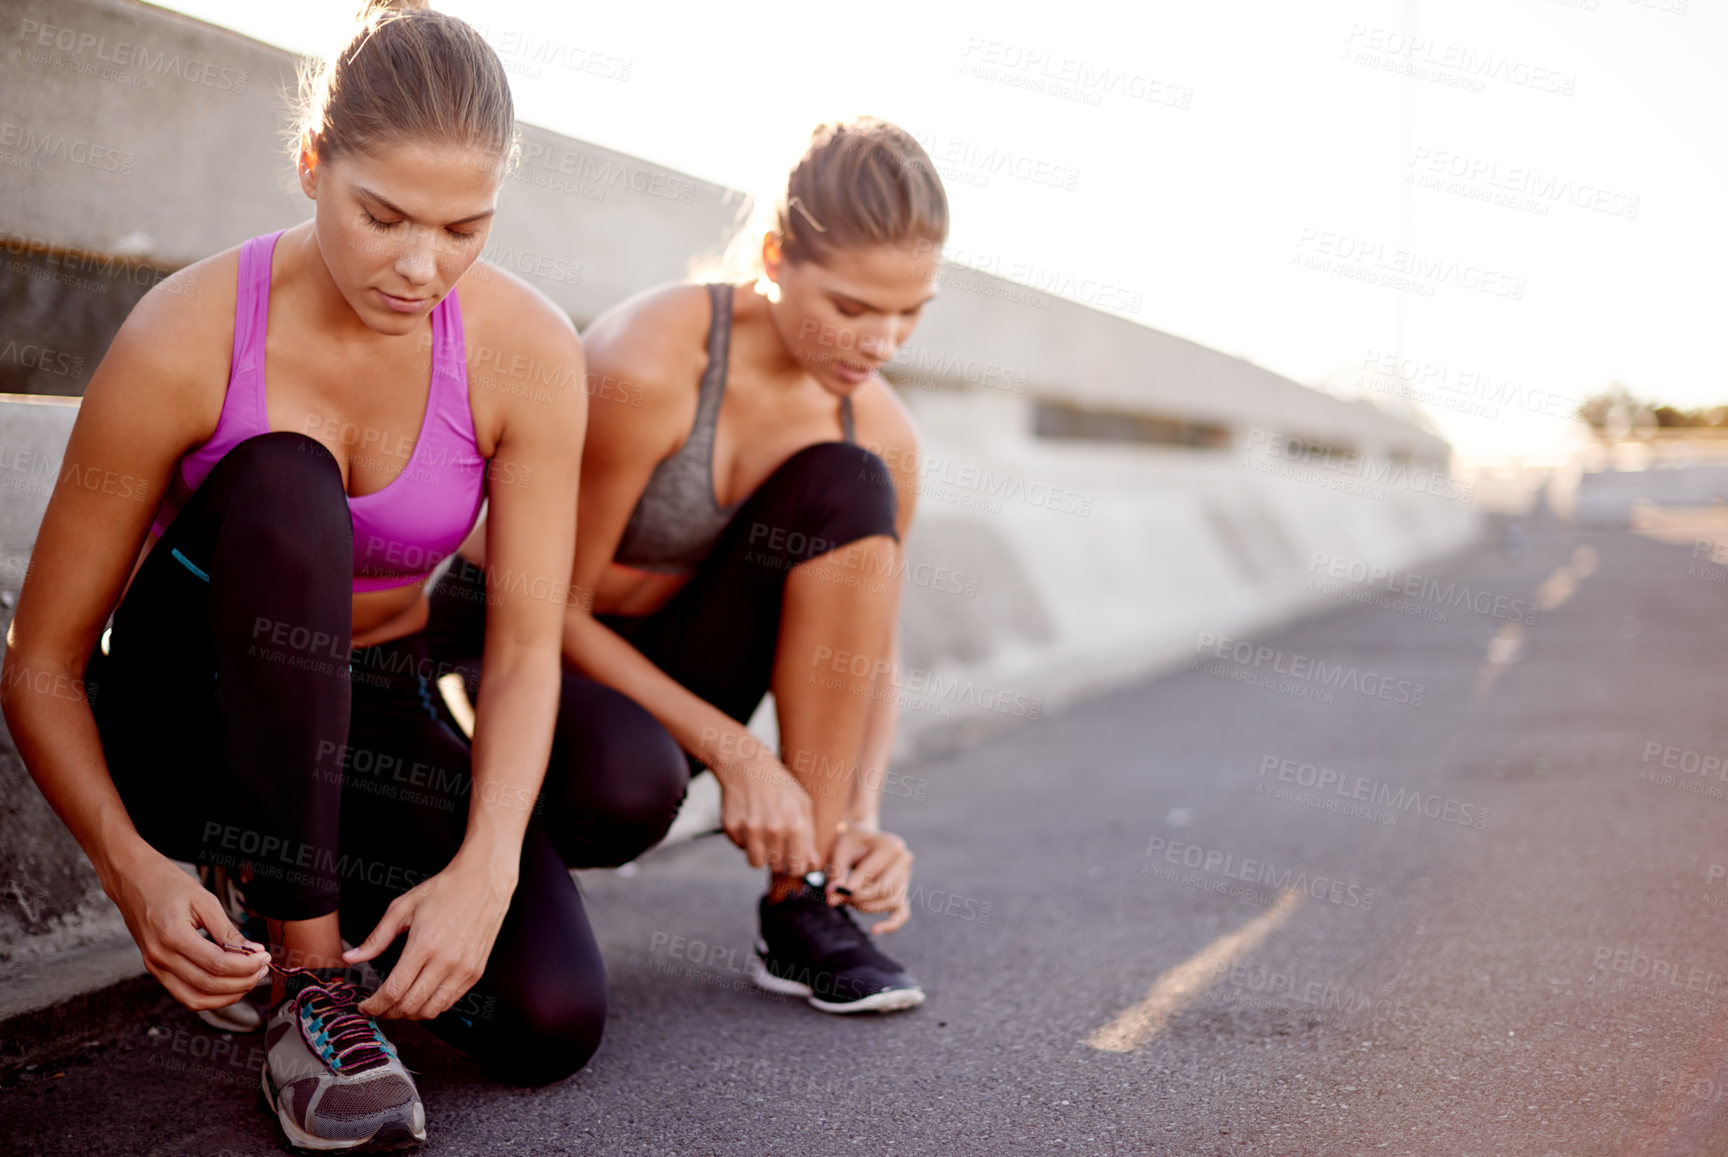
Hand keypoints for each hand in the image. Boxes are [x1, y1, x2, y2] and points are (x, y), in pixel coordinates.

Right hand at [105, 844, 270, 1010]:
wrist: (133, 881)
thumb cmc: (168, 885)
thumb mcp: (204, 900)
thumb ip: (228, 930)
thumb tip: (252, 951)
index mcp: (172, 935)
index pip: (217, 964)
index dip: (246, 965)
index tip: (265, 957)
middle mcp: (160, 957)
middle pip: (208, 985)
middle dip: (243, 981)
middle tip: (263, 968)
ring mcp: (154, 967)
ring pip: (195, 999)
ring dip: (227, 995)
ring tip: (250, 978)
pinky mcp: (155, 970)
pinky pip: (184, 994)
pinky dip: (209, 996)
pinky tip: (229, 983)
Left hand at [341, 855, 516, 1019]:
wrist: (484, 880)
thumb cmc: (444, 889)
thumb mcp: (402, 908)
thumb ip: (376, 938)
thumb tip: (350, 959)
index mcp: (424, 945)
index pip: (393, 991)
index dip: (374, 1005)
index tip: (364, 1006)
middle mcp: (446, 962)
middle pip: (410, 1006)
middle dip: (388, 1012)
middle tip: (377, 1007)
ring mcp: (464, 969)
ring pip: (431, 1011)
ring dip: (410, 1014)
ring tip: (398, 1005)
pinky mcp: (476, 972)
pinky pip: (450, 1002)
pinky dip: (431, 1006)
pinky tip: (421, 995)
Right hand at [708, 733, 818, 875]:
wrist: (747, 765)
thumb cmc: (778, 785)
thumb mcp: (802, 804)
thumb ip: (809, 837)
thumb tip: (812, 864)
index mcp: (795, 825)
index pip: (797, 866)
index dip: (795, 866)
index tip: (792, 860)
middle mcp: (773, 829)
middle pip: (776, 866)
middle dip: (777, 858)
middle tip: (775, 839)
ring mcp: (750, 829)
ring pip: (756, 862)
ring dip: (759, 852)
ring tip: (761, 831)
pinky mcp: (731, 827)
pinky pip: (740, 847)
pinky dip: (744, 839)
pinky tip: (748, 819)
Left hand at [827, 824, 913, 934]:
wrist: (862, 838)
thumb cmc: (850, 842)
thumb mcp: (840, 850)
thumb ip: (836, 873)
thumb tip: (832, 899)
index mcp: (891, 845)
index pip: (870, 873)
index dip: (850, 886)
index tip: (833, 892)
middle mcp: (904, 860)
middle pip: (884, 889)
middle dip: (859, 897)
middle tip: (840, 897)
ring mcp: (906, 877)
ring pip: (889, 901)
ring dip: (866, 906)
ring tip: (848, 900)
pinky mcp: (903, 891)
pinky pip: (902, 913)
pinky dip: (890, 924)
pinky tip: (874, 930)